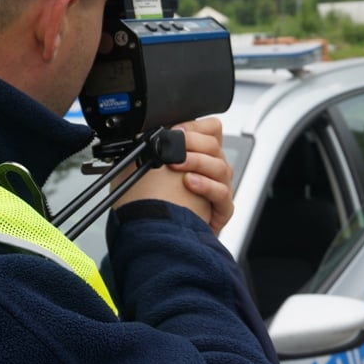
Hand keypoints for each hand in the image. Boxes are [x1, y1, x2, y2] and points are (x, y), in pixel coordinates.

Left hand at [112, 118, 233, 234]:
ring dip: (197, 162)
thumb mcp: (148, 170)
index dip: (195, 127)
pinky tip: (190, 183)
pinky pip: (223, 193)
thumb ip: (150, 150)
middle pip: (215, 145)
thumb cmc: (154, 204)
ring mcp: (219, 188)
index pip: (211, 129)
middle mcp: (213, 170)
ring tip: (176, 165)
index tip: (176, 130)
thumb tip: (140, 132)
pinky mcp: (222, 209)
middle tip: (173, 147)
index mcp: (201, 155)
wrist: (158, 237)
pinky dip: (206, 186)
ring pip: (220, 167)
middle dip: (192, 143)